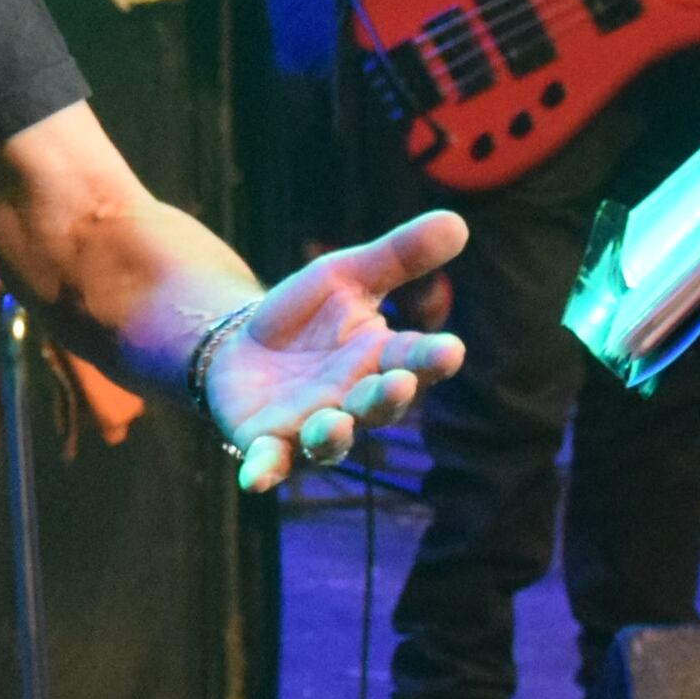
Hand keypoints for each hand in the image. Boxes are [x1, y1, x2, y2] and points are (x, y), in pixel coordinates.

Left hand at [201, 212, 472, 493]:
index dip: (432, 359)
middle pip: (378, 406)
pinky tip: (256, 478)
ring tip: (334, 424)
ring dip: (334, 436)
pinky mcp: (267, 441)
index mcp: (381, 360)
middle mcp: (353, 400)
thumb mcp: (347, 274)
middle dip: (388, 398)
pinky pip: (269, 462)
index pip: (416, 361)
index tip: (450, 350)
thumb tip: (458, 220)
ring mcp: (312, 426)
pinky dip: (265, 471)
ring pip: (331, 440)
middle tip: (397, 384)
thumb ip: (398, 256)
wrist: (241, 343)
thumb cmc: (308, 315)